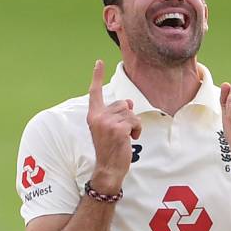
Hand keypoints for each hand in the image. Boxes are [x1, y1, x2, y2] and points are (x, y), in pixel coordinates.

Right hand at [87, 60, 141, 192]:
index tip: (99, 62)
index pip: (95, 93)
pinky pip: (135, 121)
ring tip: (125, 137)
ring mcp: (107, 123)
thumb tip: (130, 102)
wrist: (108, 169)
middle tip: (121, 133)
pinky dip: (137, 130)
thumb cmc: (110, 149)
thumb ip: (117, 113)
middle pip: (122, 104)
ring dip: (133, 125)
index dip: (97, 77)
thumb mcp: (111, 128)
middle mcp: (98, 117)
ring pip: (131, 113)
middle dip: (127, 117)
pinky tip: (131, 139)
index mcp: (93, 115)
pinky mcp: (118, 129)